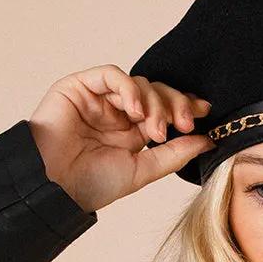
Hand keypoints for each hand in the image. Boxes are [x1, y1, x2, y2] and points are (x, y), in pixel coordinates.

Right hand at [28, 65, 215, 212]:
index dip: (185, 106)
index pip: (165, 108)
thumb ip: (173, 155)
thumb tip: (208, 141)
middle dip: (175, 104)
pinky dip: (129, 88)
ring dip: (154, 103)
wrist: (54, 187)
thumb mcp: (142, 171)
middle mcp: (117, 111)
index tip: (204, 113)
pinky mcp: (80, 86)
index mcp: (132, 131)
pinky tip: (135, 110)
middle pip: (156, 92)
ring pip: (139, 83)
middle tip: (184, 124)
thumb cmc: (91, 184)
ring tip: (155, 130)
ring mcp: (99, 98)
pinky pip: (112, 74)